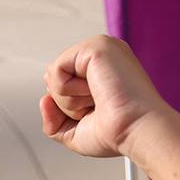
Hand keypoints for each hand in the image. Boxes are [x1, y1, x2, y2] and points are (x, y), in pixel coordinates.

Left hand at [40, 35, 171, 158]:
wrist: (136, 131)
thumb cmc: (116, 133)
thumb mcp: (74, 132)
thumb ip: (52, 120)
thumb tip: (44, 99)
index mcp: (101, 70)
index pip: (61, 84)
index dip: (68, 108)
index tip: (97, 114)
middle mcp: (101, 56)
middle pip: (54, 79)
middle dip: (67, 104)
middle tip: (97, 108)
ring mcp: (100, 47)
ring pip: (53, 75)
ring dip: (69, 100)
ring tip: (98, 100)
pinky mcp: (95, 46)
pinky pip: (55, 70)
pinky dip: (69, 92)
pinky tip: (95, 92)